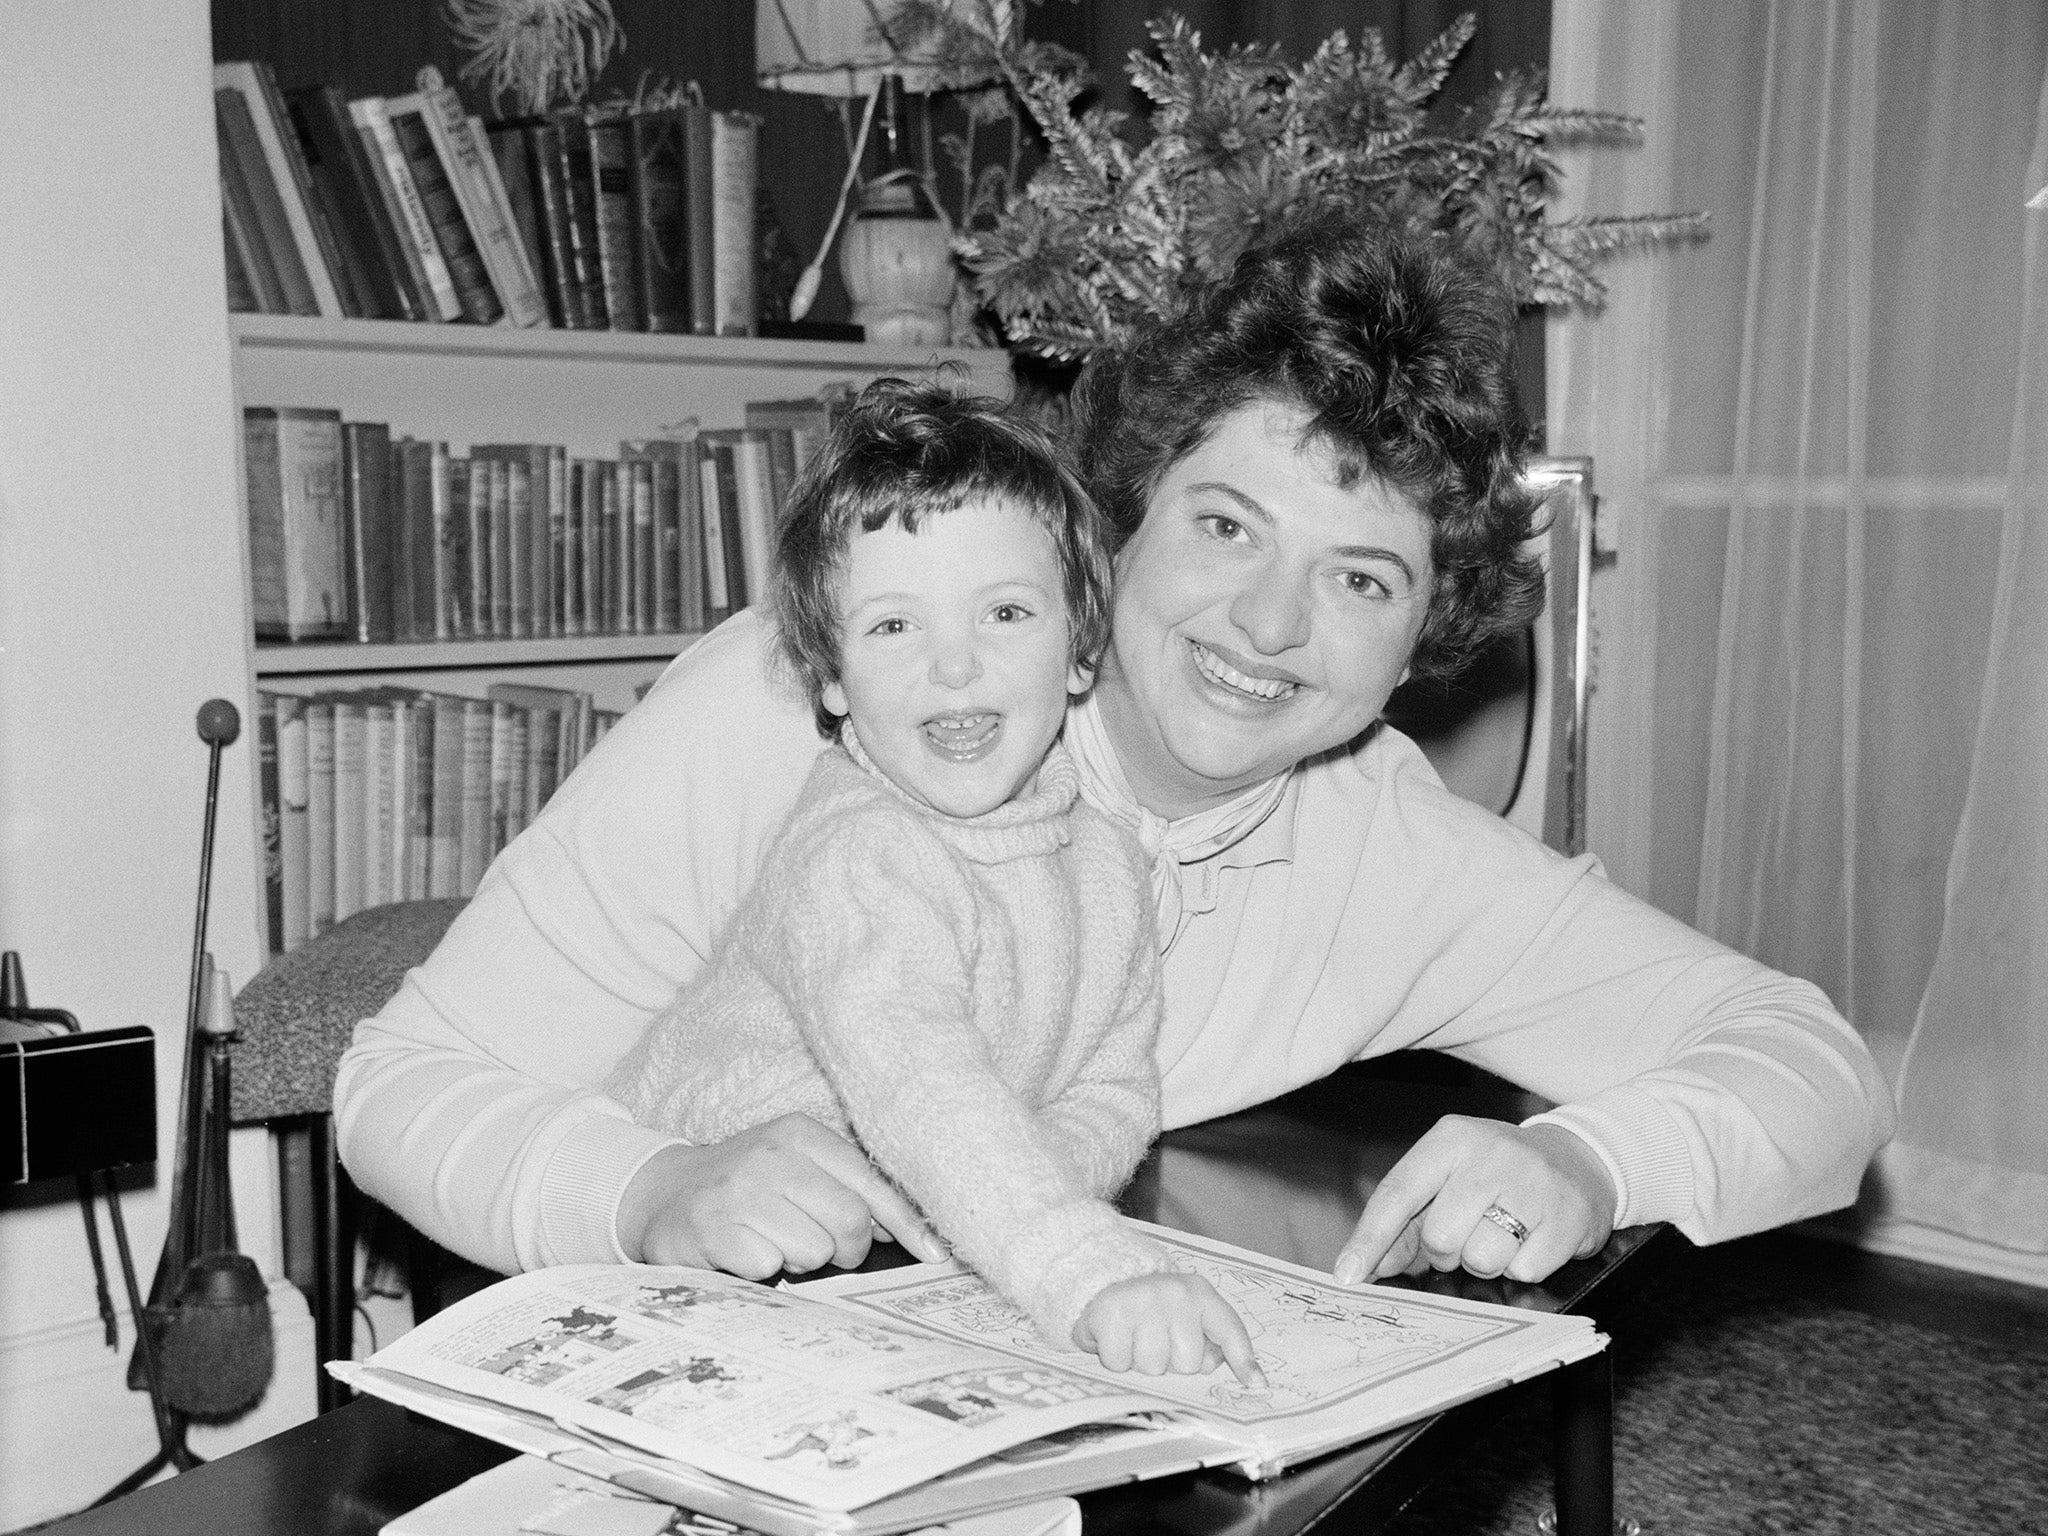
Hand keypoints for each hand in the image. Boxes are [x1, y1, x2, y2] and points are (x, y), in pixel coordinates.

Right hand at [618, 1113, 948, 1278]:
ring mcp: (739, 1191)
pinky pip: (769, 1267)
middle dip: (847, 1249)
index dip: (908, 1225)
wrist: (662, 1194)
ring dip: (799, 1260)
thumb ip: (847, 1189)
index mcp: (800, 1134)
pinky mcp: (712, 1228)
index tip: (935, 1257)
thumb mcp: (795, 1166)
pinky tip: (744, 1251)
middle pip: (850, 1221)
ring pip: (813, 1250)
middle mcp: (771, 1155)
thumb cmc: (746, 1186)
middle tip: (824, 1249)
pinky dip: (762, 1269)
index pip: (871, 1183)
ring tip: (774, 1242)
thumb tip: (906, 1232)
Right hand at [1072, 1273, 1264, 1387]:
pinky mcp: (1111, 1313)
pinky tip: (1116, 1339)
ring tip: (1134, 1338)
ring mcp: (1142, 1300)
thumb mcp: (1188, 1315)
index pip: (1229, 1329)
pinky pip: (1120, 1364)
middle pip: (1187, 1363)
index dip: (1243, 1359)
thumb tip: (1250, 1382)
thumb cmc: (1154, 1310)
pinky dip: (1116, 1359)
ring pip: (1153, 1366)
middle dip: (1171, 1362)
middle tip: (1156, 1340)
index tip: (1256, 1385)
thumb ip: (1215, 1342)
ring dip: (1141, 1362)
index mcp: (1199, 1293)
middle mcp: (1175, 1293)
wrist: (1103, 1282)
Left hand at [1332, 1118, 1617, 1285]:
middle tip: (1467, 1235)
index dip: (1369, 1240)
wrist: (1580, 1161)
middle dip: (1446, 1252)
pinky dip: (1522, 1266)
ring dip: (1485, 1261)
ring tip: (1501, 1236)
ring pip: (1481, 1258)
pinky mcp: (1569, 1216)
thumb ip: (1405, 1222)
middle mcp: (1492, 1153)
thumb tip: (1365, 1267)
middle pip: (1440, 1236)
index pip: (1397, 1193)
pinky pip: (1524, 1270)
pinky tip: (1532, 1239)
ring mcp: (1534, 1183)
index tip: (1347, 1276)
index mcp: (1451, 1139)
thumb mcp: (1449, 1179)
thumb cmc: (1497, 1175)